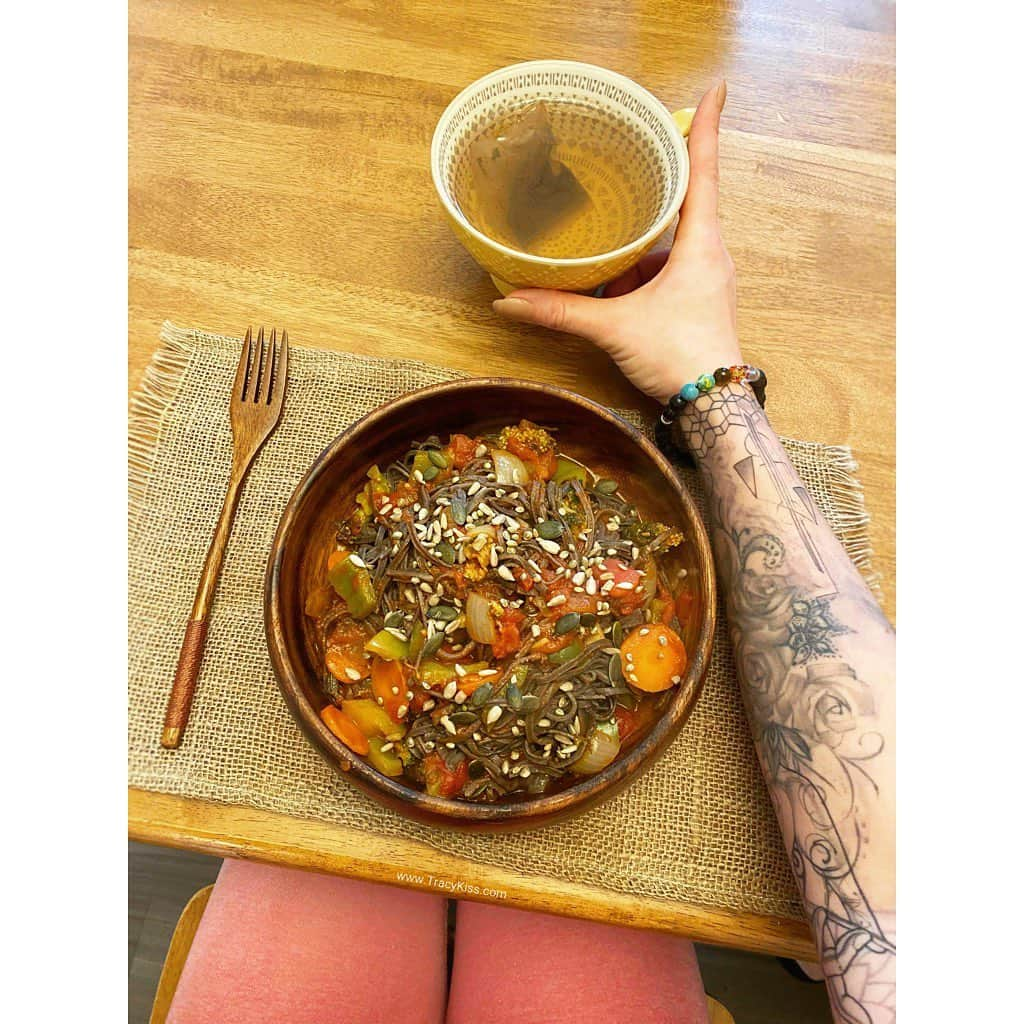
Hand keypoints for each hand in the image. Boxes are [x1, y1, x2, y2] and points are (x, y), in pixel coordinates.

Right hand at [492, 81, 739, 403]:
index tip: (716, 88)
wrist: (712, 405)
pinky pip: (669, 269)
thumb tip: (512, 300)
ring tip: (610, 236)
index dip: (708, 126)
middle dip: (657, 183)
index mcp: (701, 244)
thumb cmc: (680, 357)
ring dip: (643, 241)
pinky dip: (643, 271)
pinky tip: (616, 284)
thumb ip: (562, 312)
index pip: (705, 170)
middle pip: (686, 200)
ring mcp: (706, 277)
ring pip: (672, 241)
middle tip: (636, 156)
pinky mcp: (699, 299)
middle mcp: (710, 253)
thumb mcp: (615, 328)